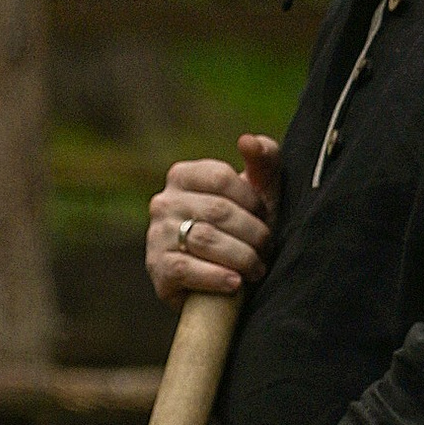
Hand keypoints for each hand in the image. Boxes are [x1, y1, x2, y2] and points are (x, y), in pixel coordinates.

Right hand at [147, 135, 281, 300]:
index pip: (222, 177)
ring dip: (242, 257)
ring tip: (257, 269)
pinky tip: (236, 283)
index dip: (252, 200)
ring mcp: (156, 235)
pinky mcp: (157, 268)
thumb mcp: (258, 192)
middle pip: (218, 210)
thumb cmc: (243, 229)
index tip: (266, 216)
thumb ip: (263, 161)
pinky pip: (187, 269)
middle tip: (267, 248)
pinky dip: (217, 277)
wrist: (220, 283)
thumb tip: (247, 140)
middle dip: (253, 232)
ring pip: (206, 239)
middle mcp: (163, 202)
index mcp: (183, 175)